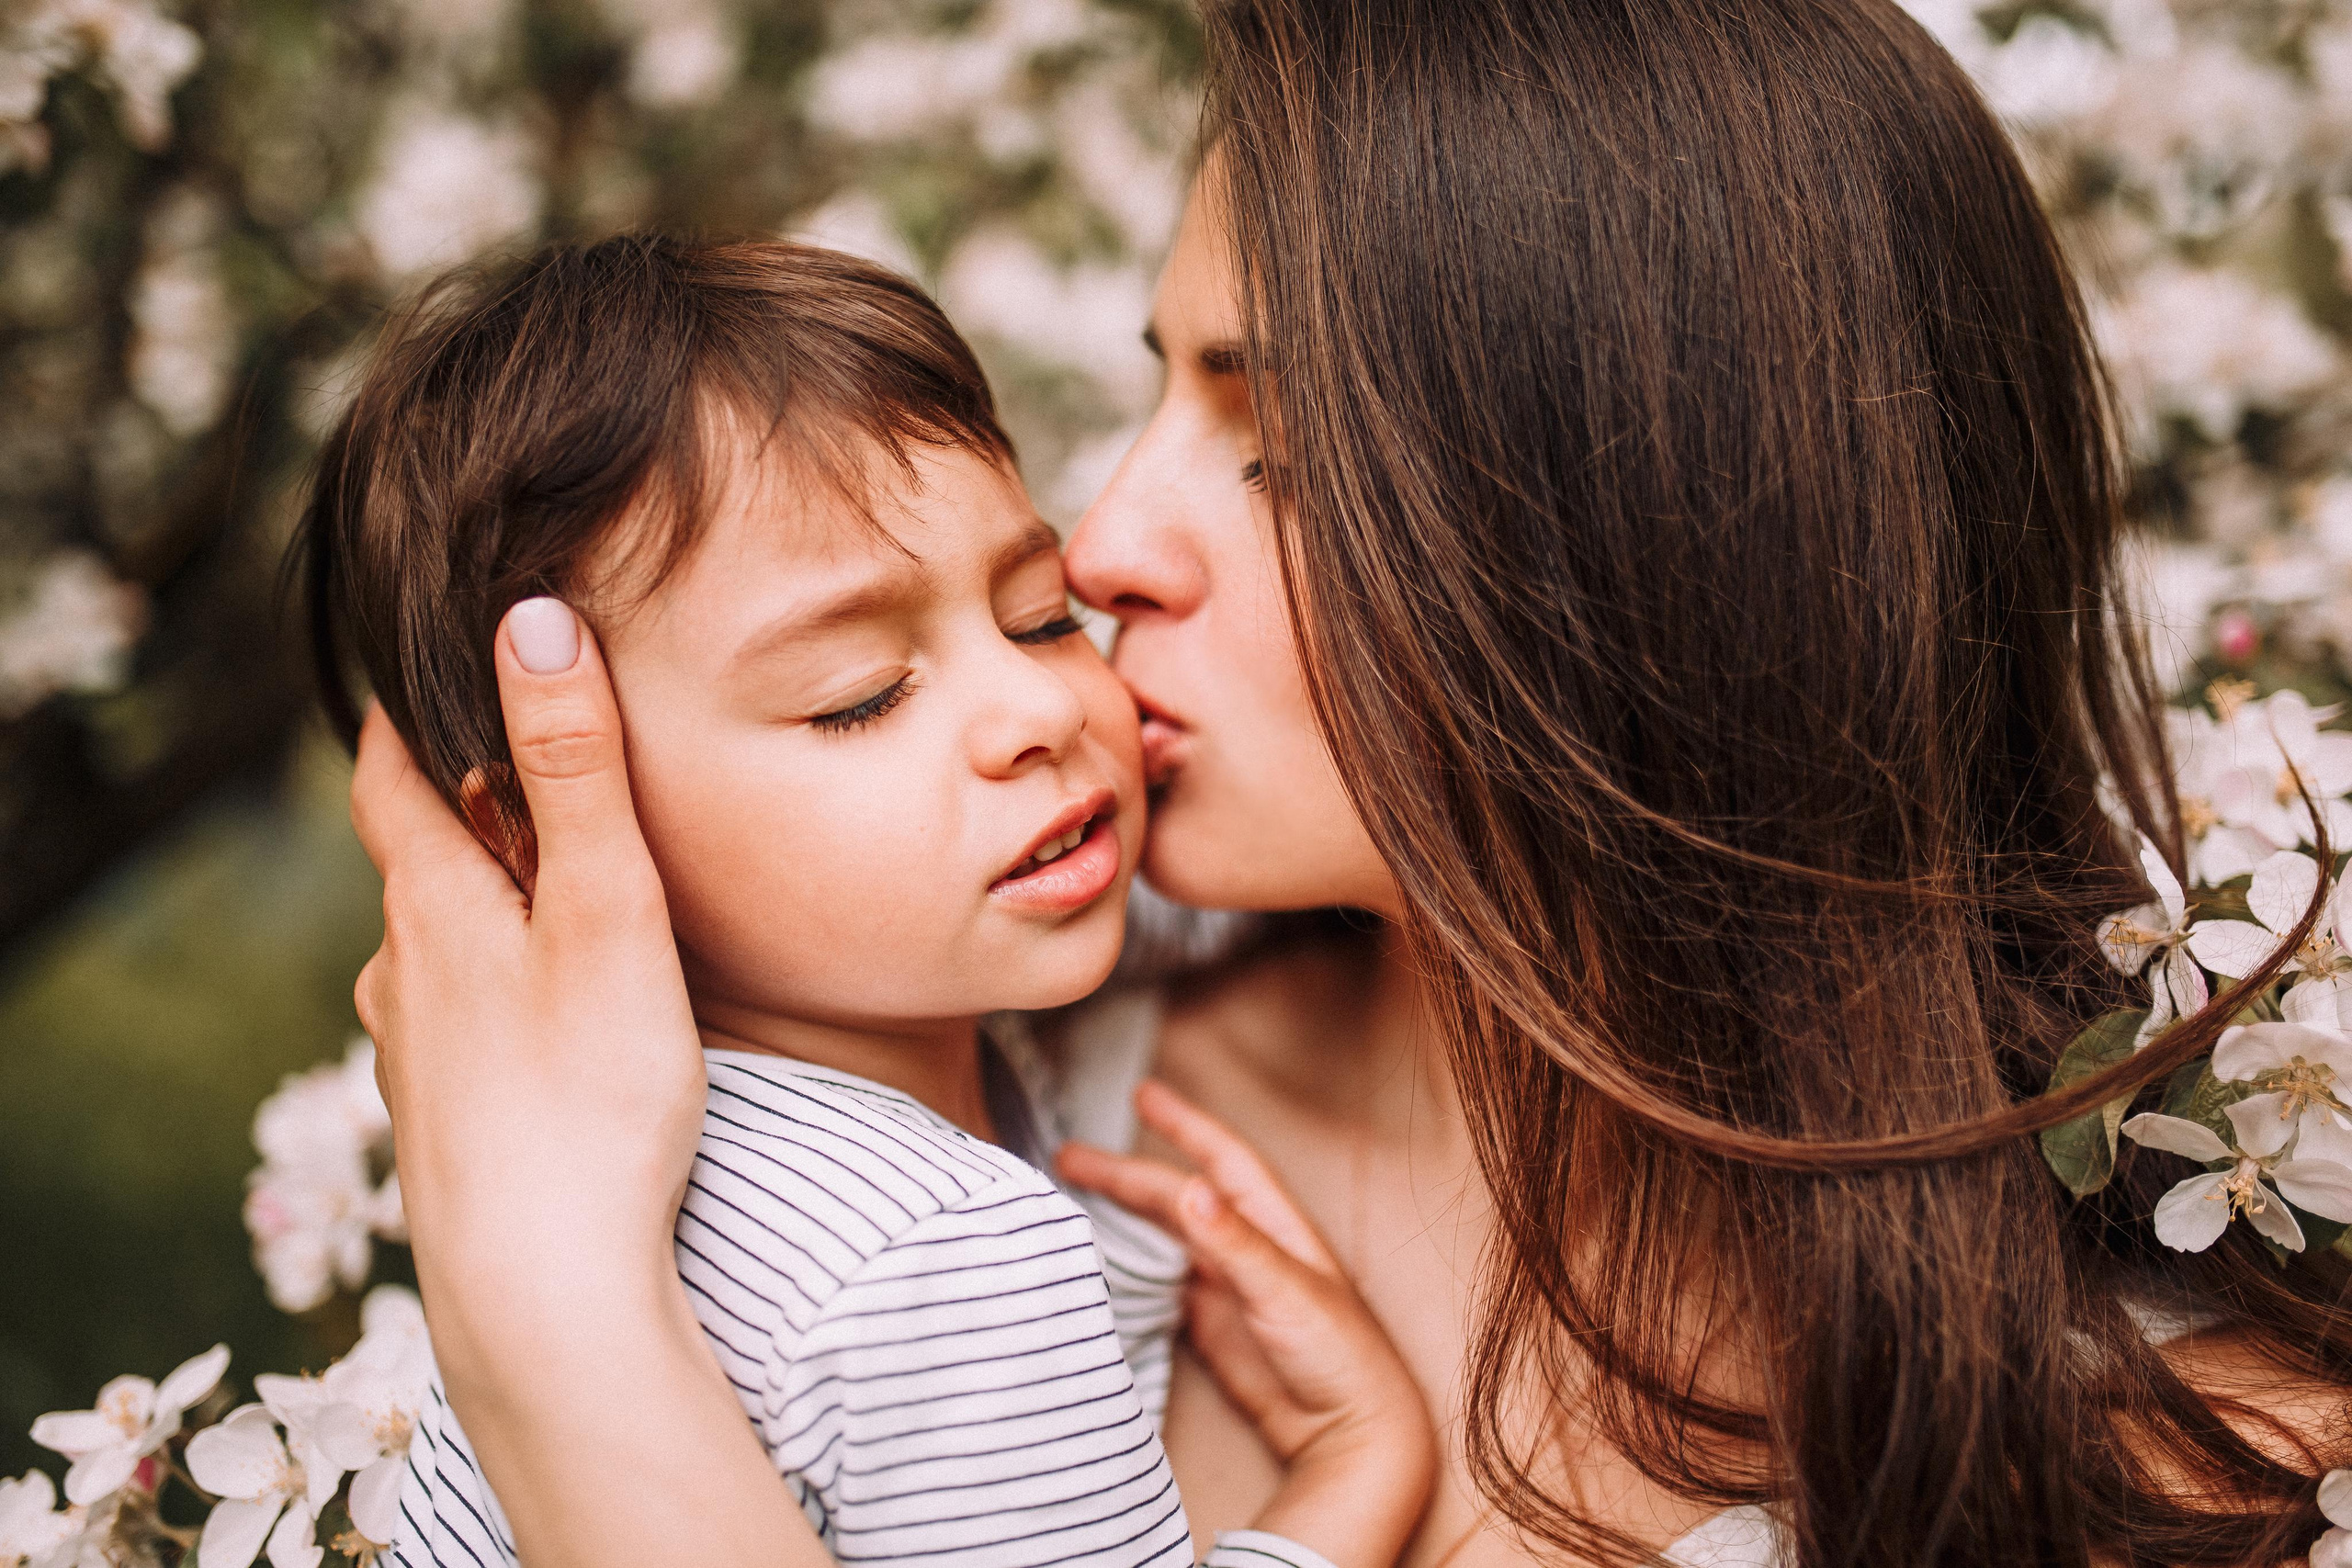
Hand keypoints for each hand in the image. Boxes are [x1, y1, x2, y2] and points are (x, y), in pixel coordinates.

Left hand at [350, 597, 822, 1566]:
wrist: (542, 1290)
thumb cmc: (587, 1095)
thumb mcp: (605, 911)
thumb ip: (574, 768)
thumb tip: (530, 618)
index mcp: (433, 908)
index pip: (390, 777)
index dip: (408, 714)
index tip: (429, 656)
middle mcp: (401, 976)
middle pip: (419, 864)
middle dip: (468, 811)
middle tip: (531, 763)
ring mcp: (416, 1059)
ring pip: (439, 950)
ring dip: (487, 906)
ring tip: (557, 887)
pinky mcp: (445, 1125)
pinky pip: (461, 1022)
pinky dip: (497, 986)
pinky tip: (550, 1018)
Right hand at [1058, 1081, 1437, 1566]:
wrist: (1349, 1431)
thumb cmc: (1339, 1354)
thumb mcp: (1287, 1290)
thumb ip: (1235, 1244)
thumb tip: (1189, 1191)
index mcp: (1272, 1225)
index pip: (1220, 1159)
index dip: (1183, 1123)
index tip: (1142, 1093)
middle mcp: (1245, 1249)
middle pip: (1175, 1198)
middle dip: (1125, 1175)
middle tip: (1068, 1156)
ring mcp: (1225, 1289)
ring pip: (1163, 1240)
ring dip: (1124, 1219)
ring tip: (1071, 1201)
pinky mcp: (1211, 1330)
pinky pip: (1161, 1289)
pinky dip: (1130, 1272)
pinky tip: (1101, 1264)